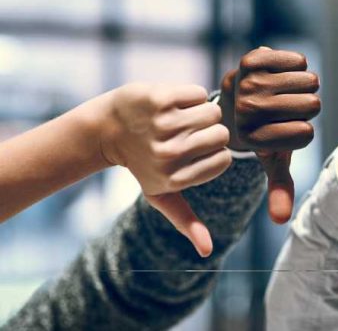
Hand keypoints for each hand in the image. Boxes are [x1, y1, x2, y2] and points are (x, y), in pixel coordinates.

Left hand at [101, 83, 231, 256]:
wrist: (106, 129)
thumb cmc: (142, 163)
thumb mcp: (161, 194)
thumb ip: (185, 220)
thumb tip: (207, 251)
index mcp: (174, 178)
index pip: (224, 160)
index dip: (214, 153)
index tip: (194, 153)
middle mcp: (169, 154)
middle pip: (221, 134)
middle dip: (210, 130)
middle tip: (186, 133)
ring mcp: (163, 125)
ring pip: (213, 112)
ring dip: (202, 111)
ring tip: (181, 118)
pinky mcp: (159, 98)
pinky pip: (199, 94)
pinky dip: (191, 96)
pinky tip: (173, 104)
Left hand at [219, 47, 319, 223]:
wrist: (231, 99)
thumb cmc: (259, 130)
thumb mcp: (271, 159)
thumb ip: (279, 188)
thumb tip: (280, 221)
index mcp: (251, 139)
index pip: (307, 134)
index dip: (302, 130)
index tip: (282, 128)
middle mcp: (245, 112)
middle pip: (311, 106)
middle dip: (305, 106)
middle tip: (283, 107)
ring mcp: (246, 84)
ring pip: (308, 82)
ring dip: (302, 86)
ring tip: (281, 91)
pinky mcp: (251, 59)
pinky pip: (299, 61)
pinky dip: (296, 66)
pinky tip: (279, 73)